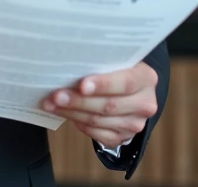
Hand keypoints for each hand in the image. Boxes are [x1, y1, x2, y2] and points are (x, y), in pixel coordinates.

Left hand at [40, 62, 158, 148]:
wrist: (130, 92)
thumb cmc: (117, 70)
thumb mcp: (116, 60)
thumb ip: (102, 62)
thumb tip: (70, 61)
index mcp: (146, 78)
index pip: (126, 83)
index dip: (103, 84)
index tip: (82, 85)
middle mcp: (145, 103)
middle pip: (109, 105)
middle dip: (79, 101)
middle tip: (56, 95)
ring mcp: (135, 124)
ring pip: (99, 121)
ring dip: (72, 112)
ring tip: (51, 104)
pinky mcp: (123, 137)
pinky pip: (97, 134)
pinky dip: (78, 123)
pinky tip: (64, 114)